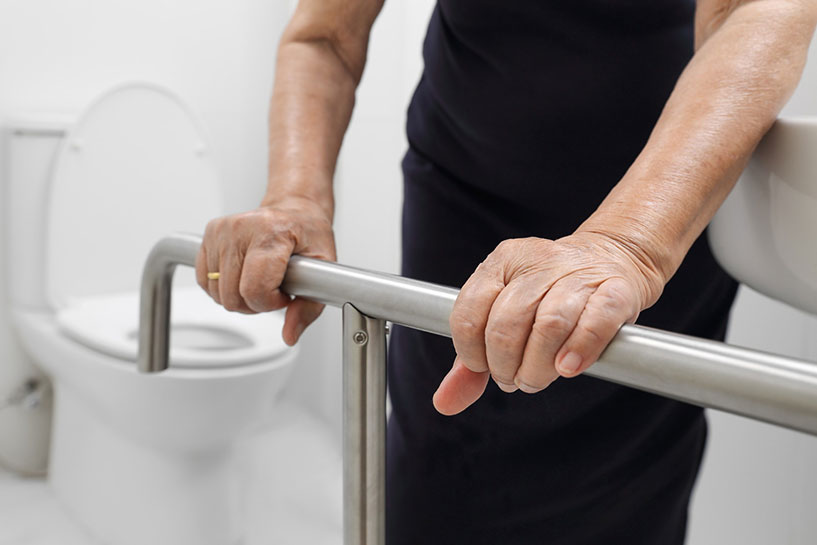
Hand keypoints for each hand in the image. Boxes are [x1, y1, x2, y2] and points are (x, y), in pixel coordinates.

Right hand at [196, 196, 335, 345]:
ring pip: (217, 292)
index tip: (284, 294)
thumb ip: (309, 307)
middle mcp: (241, 228)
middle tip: (274, 288)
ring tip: (260, 279)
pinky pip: (204, 281)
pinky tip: (243, 275)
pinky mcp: (209, 233)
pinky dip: (224, 287)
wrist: (295, 209)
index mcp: (272, 232)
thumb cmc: (309, 234)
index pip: (254, 289)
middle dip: (255, 302)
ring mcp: (221, 230)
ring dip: (239, 296)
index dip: (270, 303)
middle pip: (232, 296)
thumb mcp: (324, 268)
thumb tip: (289, 335)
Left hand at [433, 232, 664, 414]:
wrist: (611, 260)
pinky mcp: (617, 289)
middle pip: (507, 323)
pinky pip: (595, 323)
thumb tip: (444, 402)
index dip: (472, 353)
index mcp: (501, 263)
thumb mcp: (501, 319)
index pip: (469, 313)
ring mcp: (578, 273)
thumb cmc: (548, 297)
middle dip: (506, 365)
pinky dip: (579, 350)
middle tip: (517, 379)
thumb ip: (471, 362)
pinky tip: (569, 367)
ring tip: (539, 377)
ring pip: (549, 324)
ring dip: (539, 366)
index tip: (486, 368)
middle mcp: (537, 262)